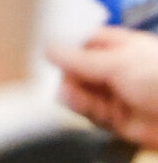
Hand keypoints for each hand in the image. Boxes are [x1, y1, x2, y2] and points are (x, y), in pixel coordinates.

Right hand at [52, 28, 157, 145]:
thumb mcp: (119, 62)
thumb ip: (82, 59)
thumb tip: (50, 48)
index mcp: (117, 46)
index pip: (81, 41)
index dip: (62, 44)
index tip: (43, 47)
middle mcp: (114, 70)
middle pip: (77, 68)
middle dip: (64, 71)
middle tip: (51, 72)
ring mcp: (115, 95)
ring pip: (81, 91)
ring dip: (70, 90)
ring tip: (63, 89)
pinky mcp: (116, 121)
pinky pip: (89, 113)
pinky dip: (79, 108)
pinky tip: (71, 100)